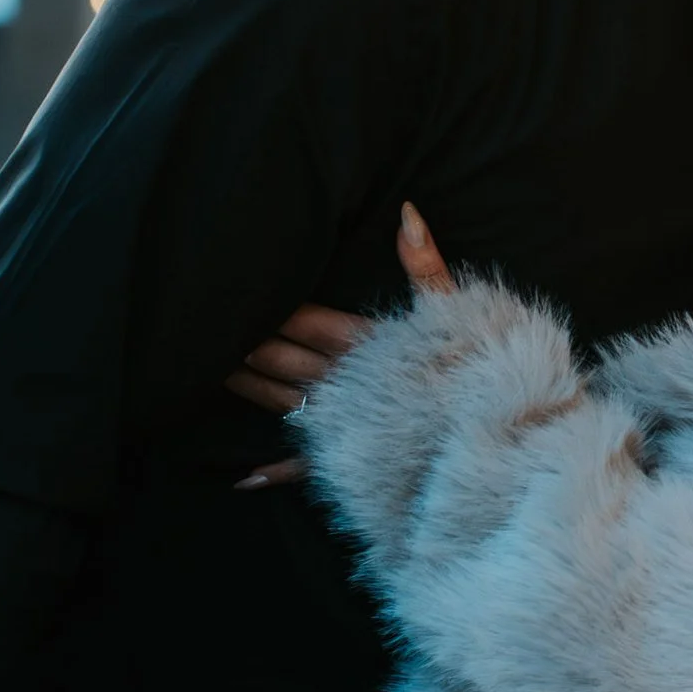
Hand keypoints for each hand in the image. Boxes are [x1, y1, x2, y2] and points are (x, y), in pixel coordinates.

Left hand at [228, 203, 454, 482]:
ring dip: (248, 388)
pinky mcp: (347, 457)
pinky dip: (275, 473)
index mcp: (364, 345)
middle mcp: (344, 382)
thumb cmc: (473, 371)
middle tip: (206, 330)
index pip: (306, 322)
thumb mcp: (454, 311)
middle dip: (247, 343)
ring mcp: (341, 423)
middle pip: (284, 358)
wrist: (486, 438)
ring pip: (282, 400)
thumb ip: (425, 263)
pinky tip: (243, 479)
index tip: (238, 293)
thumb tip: (407, 212)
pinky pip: (304, 466)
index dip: (273, 310)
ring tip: (213, 371)